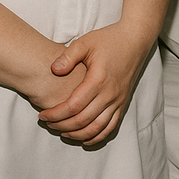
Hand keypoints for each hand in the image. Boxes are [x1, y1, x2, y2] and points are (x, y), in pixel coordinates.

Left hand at [37, 24, 152, 145]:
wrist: (135, 39)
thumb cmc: (109, 39)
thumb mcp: (85, 42)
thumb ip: (68, 56)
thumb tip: (53, 70)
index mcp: (98, 79)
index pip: (73, 106)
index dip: (55, 114)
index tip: (42, 115)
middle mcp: (110, 93)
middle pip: (83, 120)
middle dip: (61, 126)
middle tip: (47, 124)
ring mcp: (118, 100)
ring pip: (97, 128)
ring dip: (77, 134)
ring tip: (62, 132)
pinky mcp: (123, 102)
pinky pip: (111, 127)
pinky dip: (97, 137)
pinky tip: (85, 139)